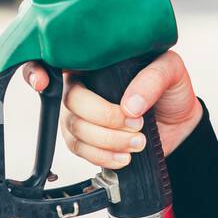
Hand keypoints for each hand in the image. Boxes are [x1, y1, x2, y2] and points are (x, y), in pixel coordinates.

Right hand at [20, 50, 202, 167]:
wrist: (181, 121)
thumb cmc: (171, 88)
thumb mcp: (171, 71)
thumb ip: (153, 79)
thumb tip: (129, 105)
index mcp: (95, 61)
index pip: (54, 60)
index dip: (36, 70)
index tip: (42, 82)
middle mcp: (83, 86)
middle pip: (70, 102)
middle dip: (103, 117)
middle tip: (135, 122)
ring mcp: (81, 115)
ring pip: (75, 130)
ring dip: (108, 140)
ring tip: (139, 141)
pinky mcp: (88, 141)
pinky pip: (82, 152)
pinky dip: (104, 157)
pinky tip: (125, 156)